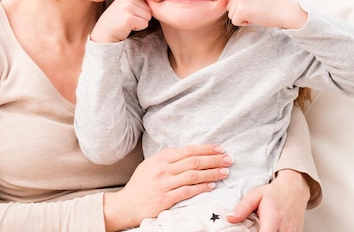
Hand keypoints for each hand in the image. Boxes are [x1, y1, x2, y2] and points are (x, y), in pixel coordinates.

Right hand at [91, 0, 160, 42]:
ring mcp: (127, 8)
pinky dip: (138, 27)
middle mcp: (126, 0)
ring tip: (129, 22)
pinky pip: (144, 23)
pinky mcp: (128, 19)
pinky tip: (129, 27)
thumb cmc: (115, 18)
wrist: (104, 32)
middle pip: (149, 8)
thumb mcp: (123, 1)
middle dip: (143, 15)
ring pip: (148, 16)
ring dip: (141, 22)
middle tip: (130, 18)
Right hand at [103, 145, 233, 230]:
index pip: (188, 150)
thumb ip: (165, 158)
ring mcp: (163, 183)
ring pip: (193, 175)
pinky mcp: (164, 199)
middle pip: (193, 161)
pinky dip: (201, 188)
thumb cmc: (138, 185)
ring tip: (225, 172)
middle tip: (229, 159)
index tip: (220, 149)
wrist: (124, 205)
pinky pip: (187, 191)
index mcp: (160, 159)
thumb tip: (181, 151)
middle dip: (214, 159)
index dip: (206, 149)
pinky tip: (212, 186)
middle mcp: (162, 169)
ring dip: (211, 173)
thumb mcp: (149, 165)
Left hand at [210, 0, 307, 29]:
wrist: (285, 11)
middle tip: (254, 9)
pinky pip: (236, 21)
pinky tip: (255, 18)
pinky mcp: (241, 11)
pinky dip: (244, 23)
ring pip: (231, 14)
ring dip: (242, 17)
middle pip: (228, 5)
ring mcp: (240, 0)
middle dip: (238, 10)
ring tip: (256, 13)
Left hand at [226, 169, 310, 231]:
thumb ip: (242, 208)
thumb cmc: (274, 193)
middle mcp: (285, 229)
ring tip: (263, 227)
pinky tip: (271, 229)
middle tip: (254, 228)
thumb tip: (230, 218)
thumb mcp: (255, 195)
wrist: (294, 190)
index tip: (249, 231)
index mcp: (274, 219)